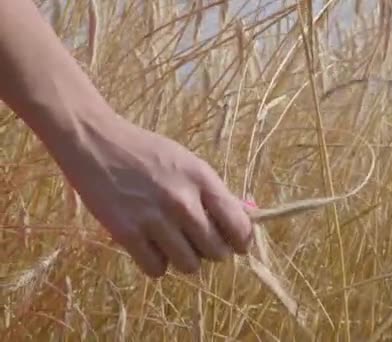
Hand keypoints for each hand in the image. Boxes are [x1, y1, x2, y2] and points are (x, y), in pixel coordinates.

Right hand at [54, 111, 252, 277]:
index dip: (240, 241)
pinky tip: (150, 246)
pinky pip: (156, 270)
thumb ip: (215, 192)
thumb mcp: (188, 162)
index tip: (236, 244)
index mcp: (202, 179)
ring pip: (189, 266)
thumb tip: (246, 218)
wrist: (95, 142)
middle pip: (216, 252)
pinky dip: (156, 263)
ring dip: (184, 259)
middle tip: (198, 240)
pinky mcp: (127, 233)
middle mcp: (182, 201)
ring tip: (173, 242)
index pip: (238, 226)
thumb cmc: (146, 152)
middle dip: (212, 251)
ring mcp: (154, 219)